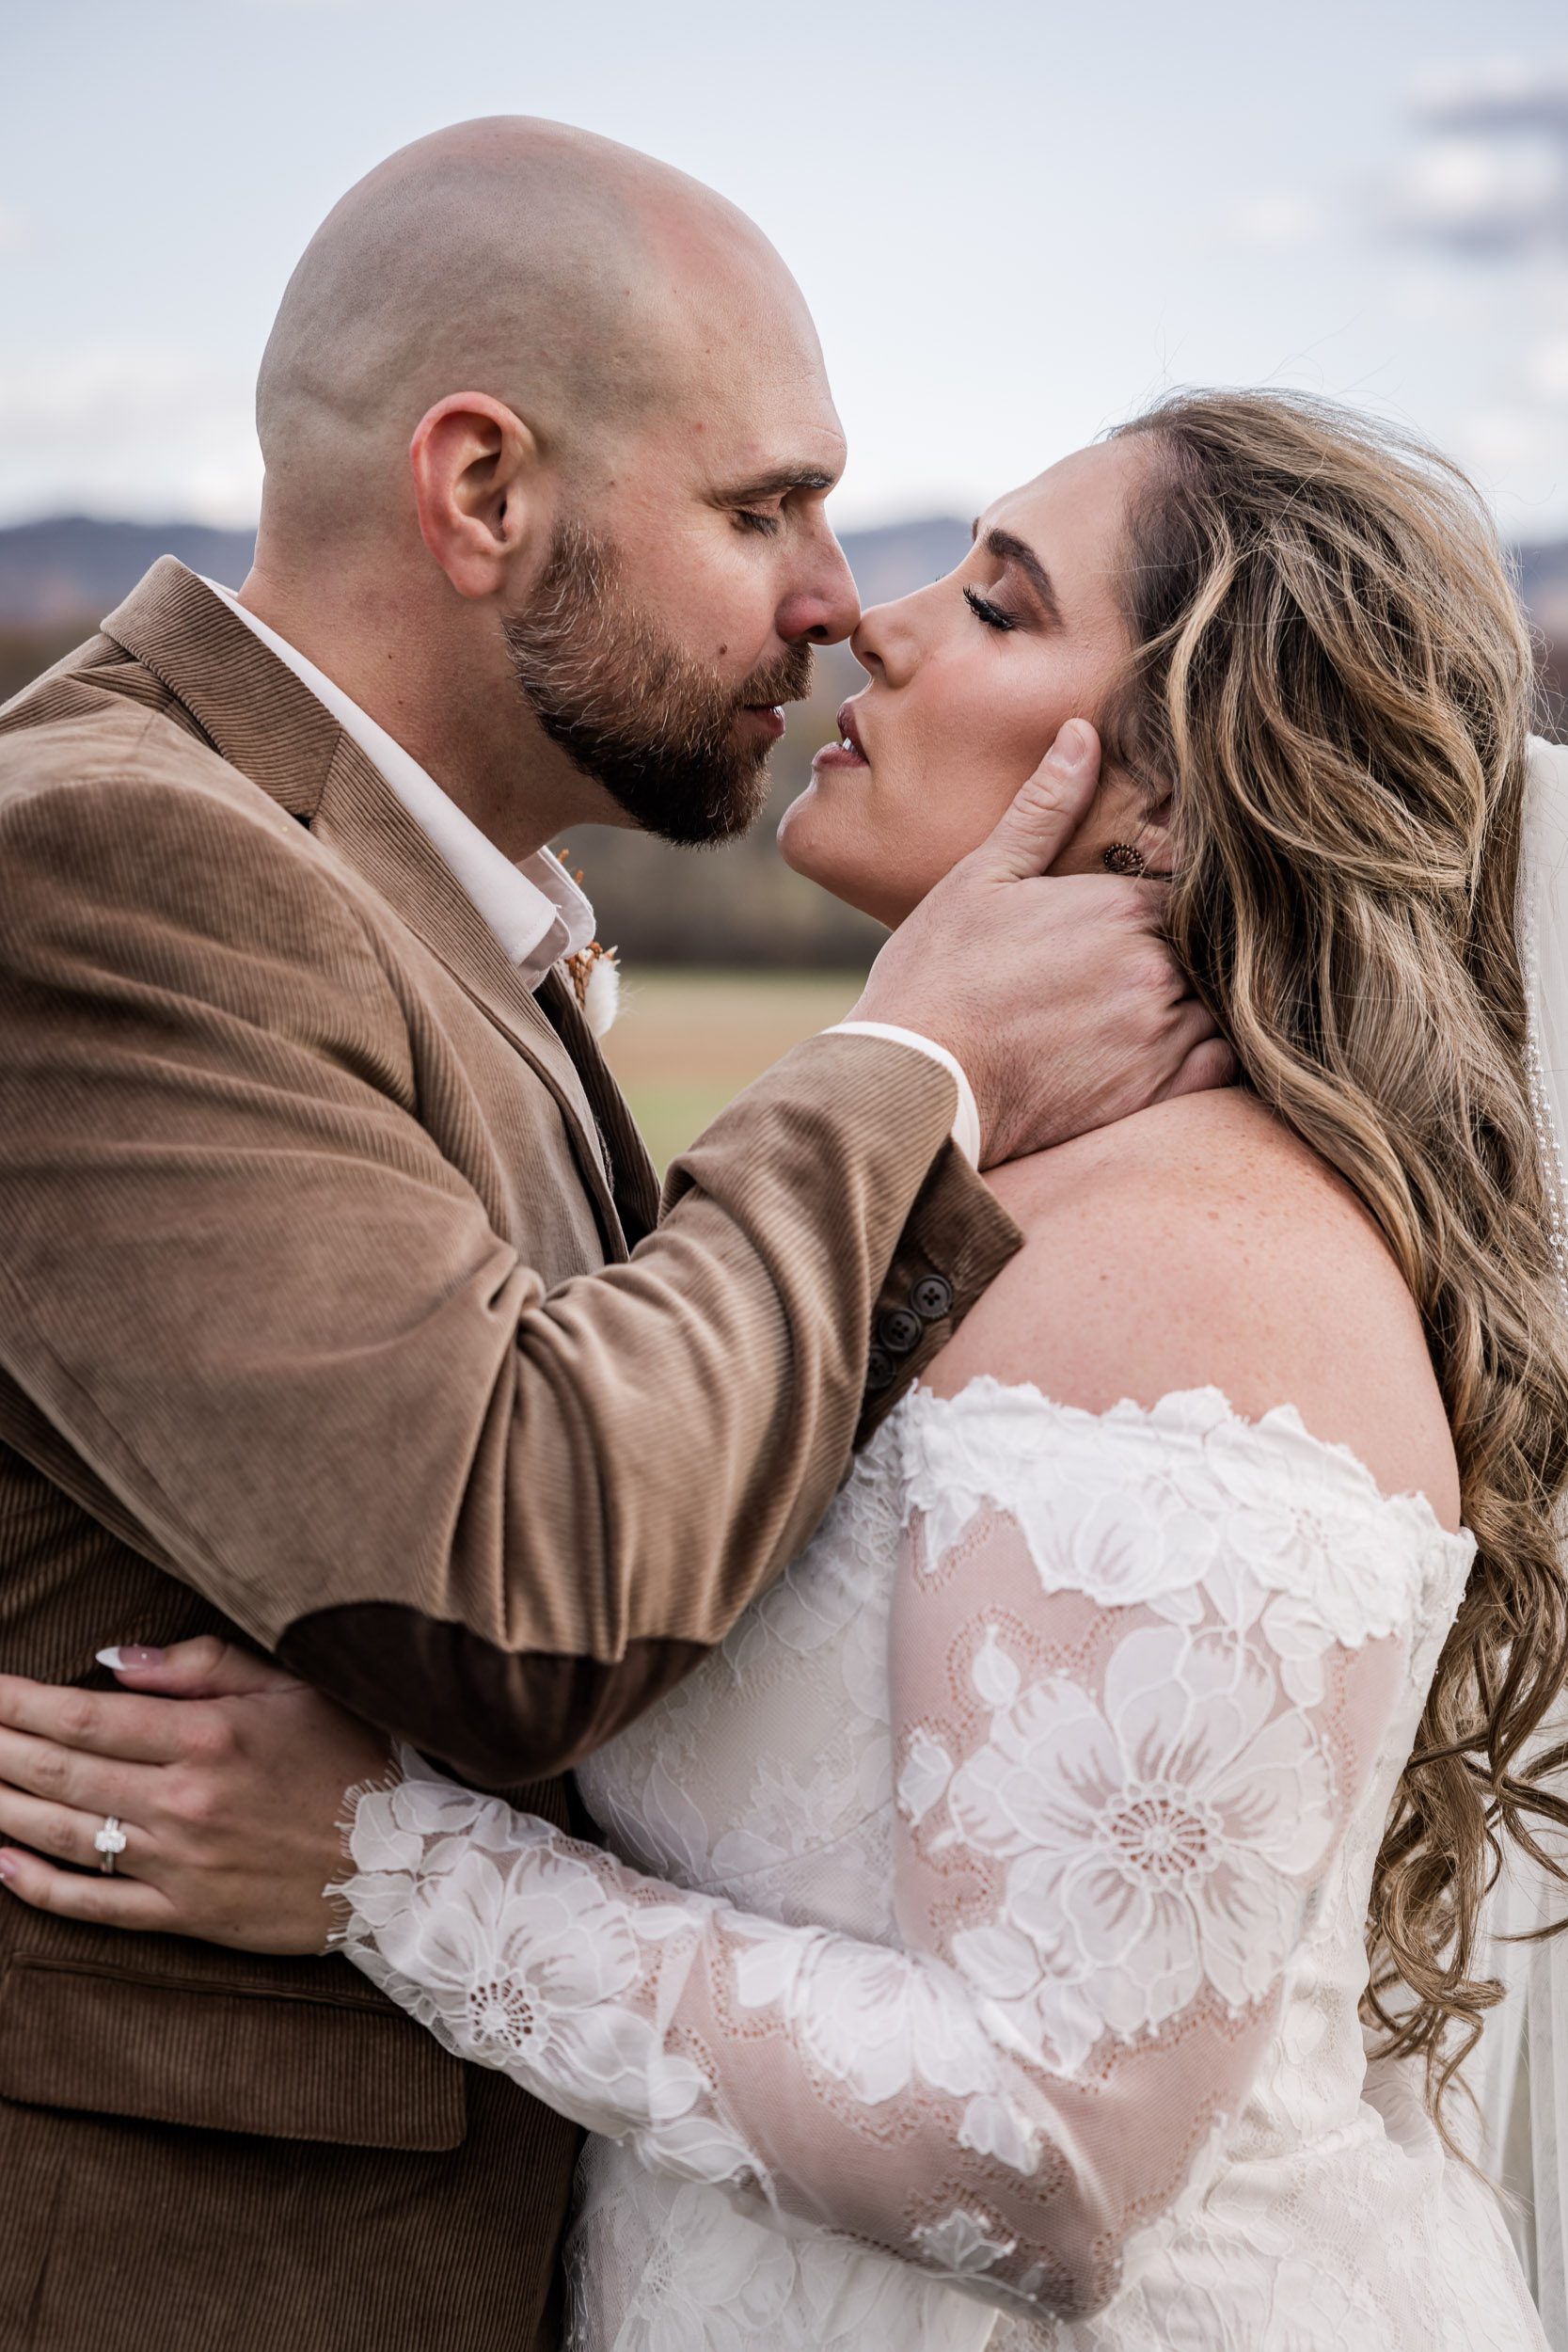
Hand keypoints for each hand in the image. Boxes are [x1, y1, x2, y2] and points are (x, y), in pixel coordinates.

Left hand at [0, 1638, 390, 1954]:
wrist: (403, 1861)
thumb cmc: (351, 1760)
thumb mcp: (291, 1687)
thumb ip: (200, 1666)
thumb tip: (110, 1662)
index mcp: (209, 1736)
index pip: (85, 1715)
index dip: (19, 1701)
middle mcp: (185, 1799)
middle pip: (60, 1770)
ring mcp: (181, 1863)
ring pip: (65, 1833)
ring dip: (3, 1807)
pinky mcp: (187, 1914)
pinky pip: (94, 1904)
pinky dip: (37, 1885)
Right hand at [850, 719, 1232, 1166]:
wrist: (919, 1083)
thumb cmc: (938, 977)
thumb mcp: (981, 878)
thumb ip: (1044, 809)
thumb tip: (1083, 734)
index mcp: (1120, 904)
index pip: (1187, 884)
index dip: (1165, 897)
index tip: (1137, 912)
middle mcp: (1154, 963)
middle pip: (1205, 942)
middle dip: (1178, 946)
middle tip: (1128, 963)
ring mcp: (1161, 1031)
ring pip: (1219, 1001)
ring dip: (1194, 999)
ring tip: (1138, 1007)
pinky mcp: (1159, 1090)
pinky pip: (1222, 1062)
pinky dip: (1207, 1052)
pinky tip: (1161, 1049)